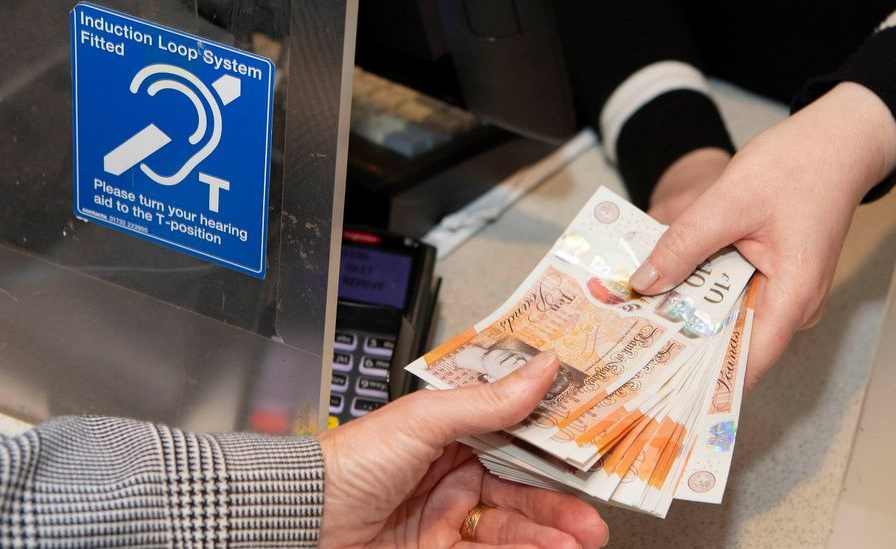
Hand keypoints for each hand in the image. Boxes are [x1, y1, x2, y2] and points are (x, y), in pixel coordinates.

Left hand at [318, 351, 608, 548]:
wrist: (298, 521)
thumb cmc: (349, 462)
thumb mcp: (425, 420)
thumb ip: (489, 401)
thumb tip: (541, 366)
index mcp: (451, 432)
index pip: (517, 437)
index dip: (555, 446)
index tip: (592, 451)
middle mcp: (453, 473)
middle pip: (522, 488)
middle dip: (561, 502)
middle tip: (593, 514)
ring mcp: (447, 516)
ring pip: (512, 526)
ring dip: (549, 533)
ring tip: (580, 540)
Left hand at [634, 82, 895, 389]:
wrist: (838, 139)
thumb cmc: (798, 164)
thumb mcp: (728, 201)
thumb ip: (684, 244)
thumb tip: (644, 283)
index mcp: (794, 296)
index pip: (745, 363)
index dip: (700, 377)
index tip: (654, 380)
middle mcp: (794, 306)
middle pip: (732, 344)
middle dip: (684, 344)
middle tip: (629, 343)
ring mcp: (787, 294)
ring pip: (730, 320)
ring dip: (690, 316)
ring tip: (638, 316)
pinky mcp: (776, 279)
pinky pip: (734, 298)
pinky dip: (703, 293)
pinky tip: (668, 285)